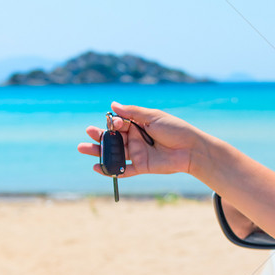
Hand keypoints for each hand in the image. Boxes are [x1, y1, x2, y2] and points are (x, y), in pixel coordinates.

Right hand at [77, 102, 203, 177]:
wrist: (191, 149)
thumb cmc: (175, 129)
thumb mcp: (153, 117)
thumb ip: (133, 113)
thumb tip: (113, 105)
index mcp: (138, 125)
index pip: (119, 124)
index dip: (113, 123)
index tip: (114, 123)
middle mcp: (135, 139)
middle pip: (113, 138)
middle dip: (99, 136)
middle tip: (88, 133)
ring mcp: (137, 153)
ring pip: (114, 153)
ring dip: (99, 152)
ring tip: (83, 148)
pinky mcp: (141, 166)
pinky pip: (123, 170)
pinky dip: (110, 170)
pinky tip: (97, 167)